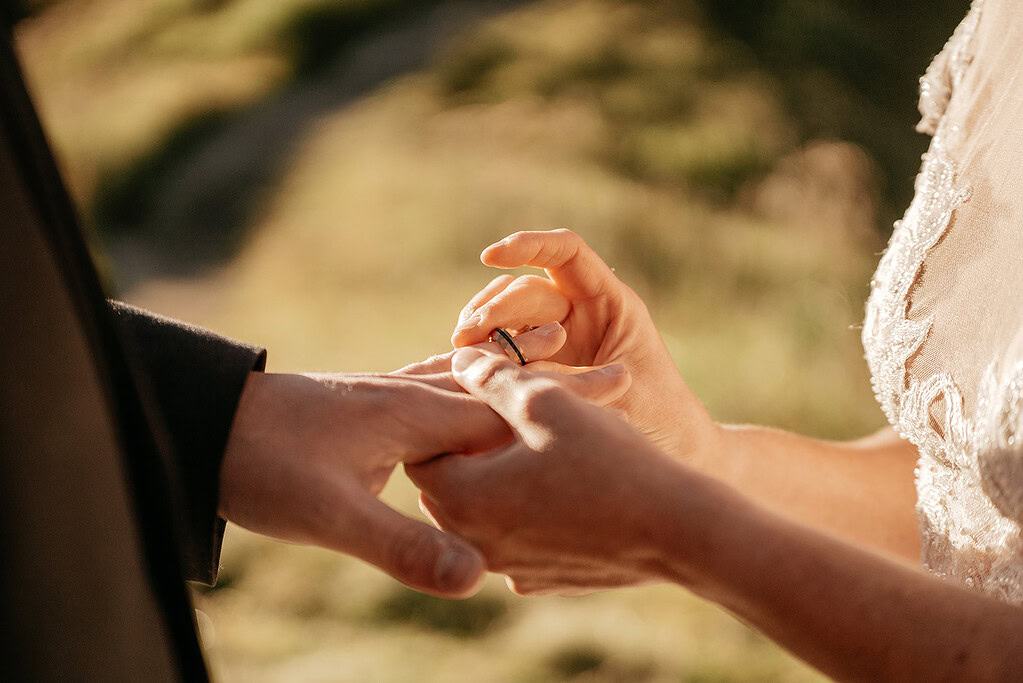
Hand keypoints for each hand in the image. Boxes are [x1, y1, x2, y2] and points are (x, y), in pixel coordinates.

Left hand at [218, 324, 631, 597]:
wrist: (206, 424)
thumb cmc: (264, 466)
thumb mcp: (330, 517)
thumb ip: (402, 547)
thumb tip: (474, 581)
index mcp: (417, 416)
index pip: (514, 410)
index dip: (573, 400)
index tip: (628, 389)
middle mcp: (411, 396)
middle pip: (504, 388)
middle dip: (560, 382)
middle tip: (618, 376)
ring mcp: (390, 396)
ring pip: (472, 382)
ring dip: (520, 377)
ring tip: (563, 361)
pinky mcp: (372, 404)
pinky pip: (439, 388)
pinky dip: (473, 385)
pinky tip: (472, 393)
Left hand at [407, 347, 695, 595]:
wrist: (677, 531)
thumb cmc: (608, 459)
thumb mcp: (546, 402)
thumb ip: (492, 379)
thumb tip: (459, 361)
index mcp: (462, 498)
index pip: (425, 450)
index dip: (448, 415)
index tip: (478, 395)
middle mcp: (474, 542)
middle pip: (451, 481)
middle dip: (471, 445)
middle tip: (505, 414)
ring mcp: (509, 566)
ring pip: (486, 508)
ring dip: (501, 475)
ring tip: (539, 441)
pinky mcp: (543, 578)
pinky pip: (519, 533)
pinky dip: (529, 506)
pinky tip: (565, 481)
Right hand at [451, 229, 715, 458]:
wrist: (680, 458)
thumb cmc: (662, 422)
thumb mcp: (611, 396)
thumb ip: (560, 378)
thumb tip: (497, 369)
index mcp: (611, 303)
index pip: (566, 251)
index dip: (528, 244)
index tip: (490, 257)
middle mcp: (584, 314)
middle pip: (528, 290)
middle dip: (495, 307)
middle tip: (466, 337)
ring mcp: (562, 340)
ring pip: (510, 317)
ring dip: (483, 328)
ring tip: (460, 351)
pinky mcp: (545, 369)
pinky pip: (509, 350)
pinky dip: (487, 355)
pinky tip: (466, 369)